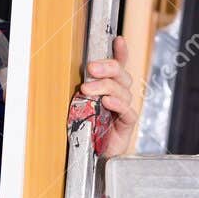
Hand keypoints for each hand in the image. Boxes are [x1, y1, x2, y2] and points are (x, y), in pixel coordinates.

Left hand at [79, 34, 139, 158]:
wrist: (88, 157)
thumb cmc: (83, 129)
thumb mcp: (76, 106)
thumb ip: (80, 93)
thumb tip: (70, 79)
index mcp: (109, 88)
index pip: (118, 67)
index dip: (120, 53)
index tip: (118, 40)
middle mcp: (119, 96)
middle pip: (122, 75)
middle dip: (108, 67)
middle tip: (91, 68)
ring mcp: (124, 110)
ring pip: (123, 91)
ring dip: (105, 87)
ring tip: (88, 90)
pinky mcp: (126, 125)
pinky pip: (127, 110)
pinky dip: (117, 104)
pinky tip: (107, 102)